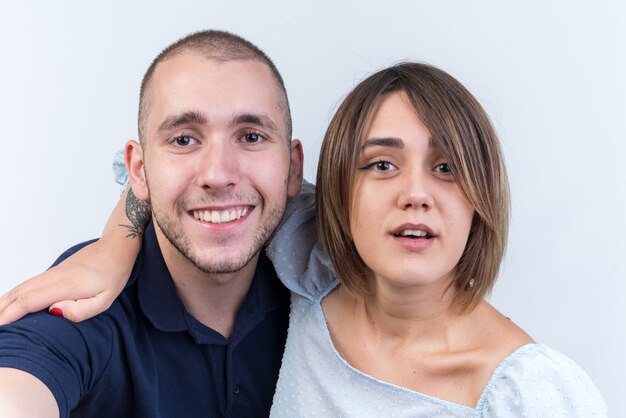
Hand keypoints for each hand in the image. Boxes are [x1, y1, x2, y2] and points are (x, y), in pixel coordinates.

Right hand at [0, 240, 129, 323]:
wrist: (116, 248)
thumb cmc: (113, 274)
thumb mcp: (106, 299)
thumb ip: (82, 310)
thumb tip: (55, 311)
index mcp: (65, 285)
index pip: (30, 300)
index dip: (11, 314)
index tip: (0, 327)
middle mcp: (53, 278)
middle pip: (19, 294)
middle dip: (1, 311)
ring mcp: (51, 274)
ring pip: (20, 288)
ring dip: (3, 303)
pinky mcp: (53, 273)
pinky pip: (27, 285)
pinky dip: (13, 295)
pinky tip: (7, 304)